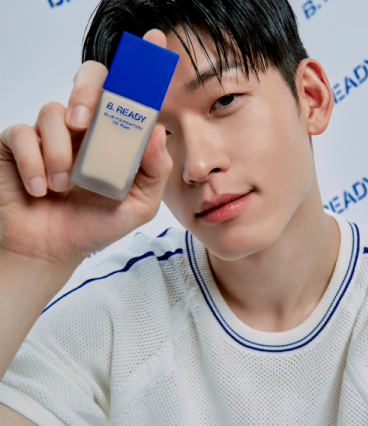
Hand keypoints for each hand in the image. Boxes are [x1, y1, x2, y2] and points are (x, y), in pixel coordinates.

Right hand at [0, 30, 172, 267]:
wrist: (53, 250)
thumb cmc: (95, 225)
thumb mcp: (139, 205)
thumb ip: (155, 171)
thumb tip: (158, 131)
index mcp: (115, 139)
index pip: (130, 96)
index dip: (142, 68)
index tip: (157, 41)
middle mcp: (85, 130)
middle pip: (89, 80)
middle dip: (88, 91)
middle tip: (85, 123)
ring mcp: (50, 135)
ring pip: (54, 112)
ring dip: (61, 153)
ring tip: (65, 187)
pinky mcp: (18, 145)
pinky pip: (21, 134)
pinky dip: (34, 163)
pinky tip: (41, 190)